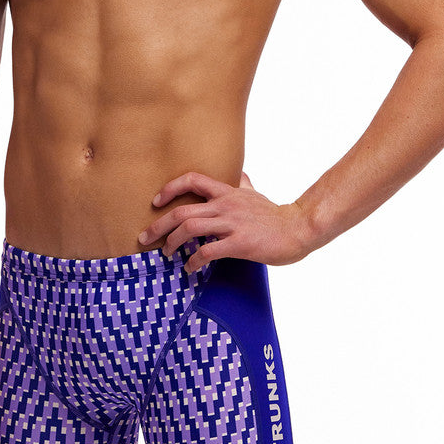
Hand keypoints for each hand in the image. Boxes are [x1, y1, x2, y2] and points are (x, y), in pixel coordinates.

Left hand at [138, 170, 314, 273]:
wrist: (298, 228)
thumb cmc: (274, 214)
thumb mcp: (255, 194)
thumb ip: (243, 185)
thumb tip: (240, 175)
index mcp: (227, 192)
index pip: (192, 180)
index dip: (169, 189)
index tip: (155, 201)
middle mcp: (225, 205)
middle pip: (181, 211)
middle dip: (158, 225)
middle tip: (145, 238)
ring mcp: (232, 224)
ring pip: (189, 229)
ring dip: (171, 243)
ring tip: (166, 253)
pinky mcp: (239, 244)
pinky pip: (207, 252)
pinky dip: (192, 261)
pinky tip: (189, 268)